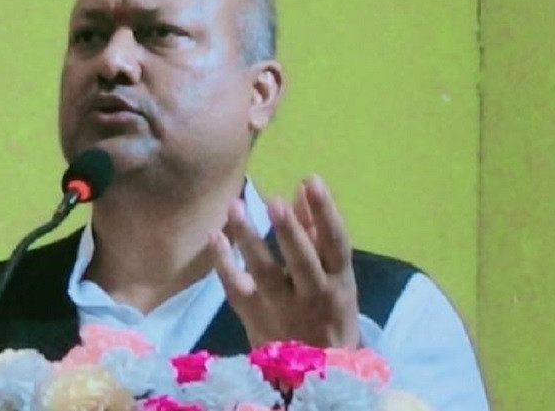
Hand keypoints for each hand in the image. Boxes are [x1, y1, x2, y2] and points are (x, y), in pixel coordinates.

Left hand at [207, 175, 358, 348]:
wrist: (313, 374)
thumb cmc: (327, 313)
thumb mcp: (335, 279)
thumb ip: (317, 234)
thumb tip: (303, 188)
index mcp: (340, 283)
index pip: (336, 244)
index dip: (326, 212)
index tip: (312, 181)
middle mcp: (313, 296)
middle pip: (301, 261)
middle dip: (288, 231)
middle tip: (272, 200)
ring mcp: (281, 308)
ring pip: (264, 272)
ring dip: (249, 238)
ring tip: (235, 206)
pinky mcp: (253, 317)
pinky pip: (236, 288)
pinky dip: (223, 263)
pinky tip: (214, 236)